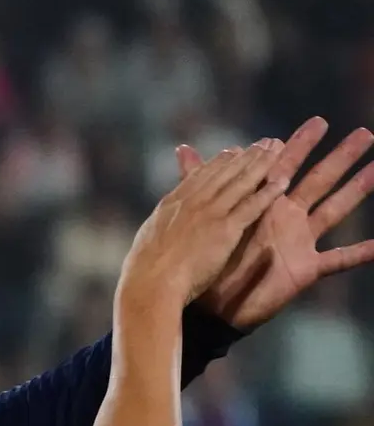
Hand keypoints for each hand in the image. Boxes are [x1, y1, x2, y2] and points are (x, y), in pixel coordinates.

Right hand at [121, 141, 286, 312]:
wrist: (151, 283)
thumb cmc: (143, 269)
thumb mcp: (148, 235)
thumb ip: (161, 221)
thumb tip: (160, 219)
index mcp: (173, 203)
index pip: (201, 174)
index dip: (220, 161)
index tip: (233, 151)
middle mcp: (193, 201)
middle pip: (225, 172)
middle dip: (247, 155)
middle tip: (265, 142)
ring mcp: (210, 213)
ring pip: (241, 182)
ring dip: (261, 164)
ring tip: (277, 150)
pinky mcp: (225, 229)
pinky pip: (251, 206)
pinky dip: (267, 193)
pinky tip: (282, 182)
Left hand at [184, 118, 373, 329]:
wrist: (208, 306)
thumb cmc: (207, 262)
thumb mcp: (205, 216)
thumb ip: (199, 181)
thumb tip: (183, 148)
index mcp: (264, 205)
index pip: (286, 167)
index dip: (300, 145)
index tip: (318, 121)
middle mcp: (288, 218)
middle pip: (320, 180)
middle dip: (341, 156)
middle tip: (364, 133)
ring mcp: (300, 241)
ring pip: (336, 209)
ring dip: (358, 190)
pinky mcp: (305, 268)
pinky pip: (338, 260)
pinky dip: (360, 253)